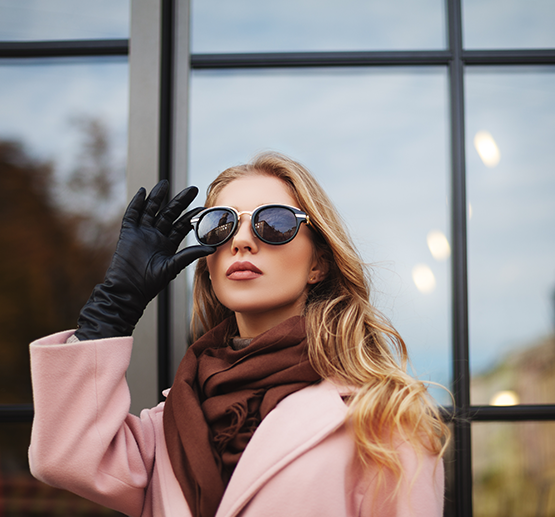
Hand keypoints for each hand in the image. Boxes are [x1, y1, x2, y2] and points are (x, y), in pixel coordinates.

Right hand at [75, 180, 214, 339]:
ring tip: (165, 184)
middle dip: (179, 201)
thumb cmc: (151, 283)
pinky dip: (137, 203)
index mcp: (168, 243)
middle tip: (191, 189)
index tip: (202, 207)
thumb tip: (212, 248)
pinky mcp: (128, 234)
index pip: (182, 225)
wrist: (129, 291)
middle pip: (168, 213)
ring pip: (151, 210)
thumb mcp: (173, 266)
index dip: (191, 216)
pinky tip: (143, 192)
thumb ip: (190, 254)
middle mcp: (156, 236)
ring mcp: (142, 233)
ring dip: (157, 197)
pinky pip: (132, 215)